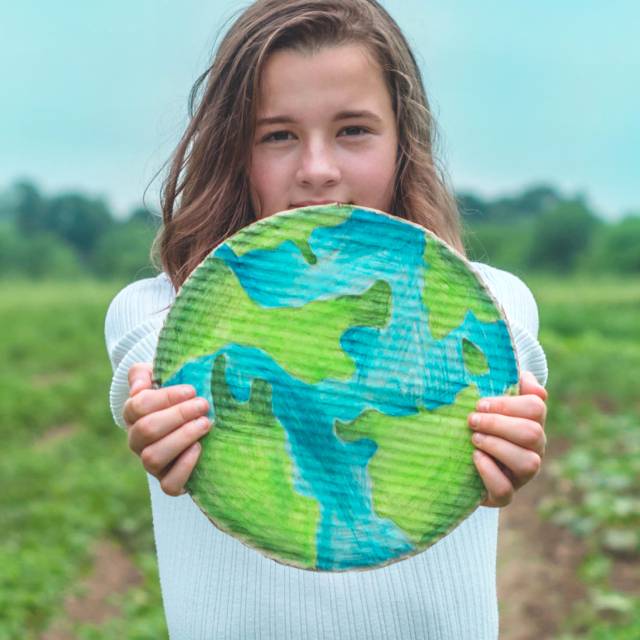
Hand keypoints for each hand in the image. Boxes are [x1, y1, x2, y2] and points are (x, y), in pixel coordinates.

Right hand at [122, 363, 211, 495]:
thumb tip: (139, 387)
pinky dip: (184, 468)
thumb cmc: (177, 396)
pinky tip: (199, 448)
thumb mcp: (159, 376)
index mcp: (133, 415)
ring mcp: (152, 465)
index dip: (165, 397)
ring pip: (153, 458)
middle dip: (178, 415)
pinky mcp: (169, 482)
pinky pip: (169, 485)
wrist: (194, 421)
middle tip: (202, 405)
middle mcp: (138, 441)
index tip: (191, 390)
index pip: (138, 406)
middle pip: (146, 430)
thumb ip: (142, 374)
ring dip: (182, 438)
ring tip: (205, 423)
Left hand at [468, 371, 547, 507]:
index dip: (508, 403)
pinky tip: (475, 458)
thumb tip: (527, 379)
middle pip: (533, 434)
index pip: (536, 407)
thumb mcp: (488, 401)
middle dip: (499, 424)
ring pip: (528, 463)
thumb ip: (508, 383)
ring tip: (474, 439)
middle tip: (472, 420)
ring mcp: (521, 476)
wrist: (457, 461)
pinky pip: (506, 490)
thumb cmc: (476, 423)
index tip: (480, 403)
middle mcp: (533, 449)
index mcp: (531, 422)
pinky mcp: (503, 495)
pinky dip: (489, 472)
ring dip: (497, 446)